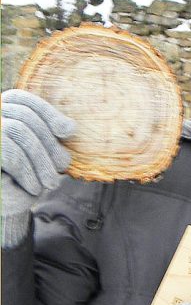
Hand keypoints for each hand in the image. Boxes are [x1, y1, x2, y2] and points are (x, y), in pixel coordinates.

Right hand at [2, 89, 75, 246]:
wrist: (1, 204)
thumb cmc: (21, 178)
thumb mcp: (40, 154)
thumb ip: (50, 136)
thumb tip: (69, 127)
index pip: (22, 100)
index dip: (47, 112)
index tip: (68, 131)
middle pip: (24, 116)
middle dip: (49, 142)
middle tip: (62, 166)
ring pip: (19, 132)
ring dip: (41, 160)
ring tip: (51, 183)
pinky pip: (10, 152)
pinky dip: (27, 171)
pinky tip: (35, 188)